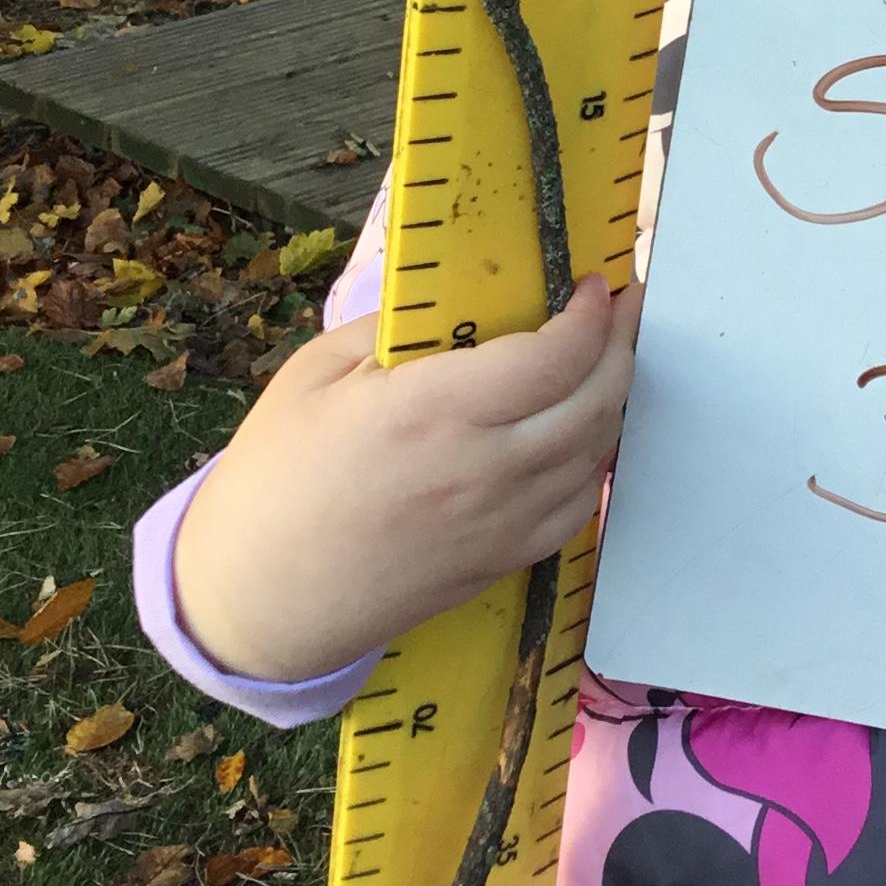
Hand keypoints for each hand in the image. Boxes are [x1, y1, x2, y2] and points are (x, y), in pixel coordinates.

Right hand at [172, 276, 638, 685]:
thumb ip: (391, 329)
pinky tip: (581, 433)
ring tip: (606, 360)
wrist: (262, 600)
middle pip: (595, 400)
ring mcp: (501, 523)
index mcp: (435, 411)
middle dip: (622, 344)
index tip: (596, 285)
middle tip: (623, 309)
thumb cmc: (275, 480)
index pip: (555, 355)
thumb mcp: (315, 374)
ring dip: (615, 399)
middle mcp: (485, 468)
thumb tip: (454, 302)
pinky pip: (577, 506)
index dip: (592, 315)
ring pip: (596, 453)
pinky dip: (594, 461)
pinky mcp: (502, 561)